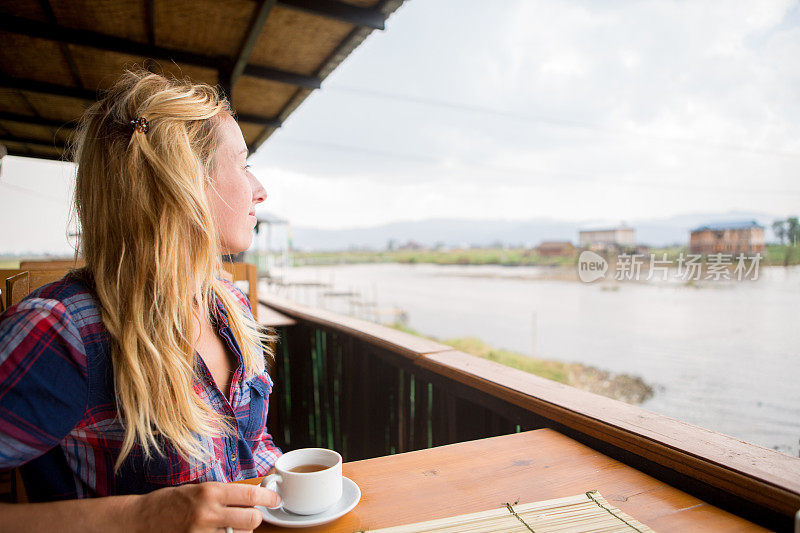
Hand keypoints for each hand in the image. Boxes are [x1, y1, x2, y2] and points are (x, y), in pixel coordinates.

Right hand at [127, 481, 280, 531]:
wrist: (140, 519)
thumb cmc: (169, 502)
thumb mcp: (198, 489)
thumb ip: (223, 495)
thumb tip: (251, 499)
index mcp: (210, 492)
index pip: (250, 494)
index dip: (268, 497)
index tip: (275, 499)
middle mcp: (208, 512)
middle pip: (251, 519)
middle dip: (255, 518)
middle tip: (249, 516)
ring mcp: (201, 532)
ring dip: (239, 532)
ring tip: (226, 526)